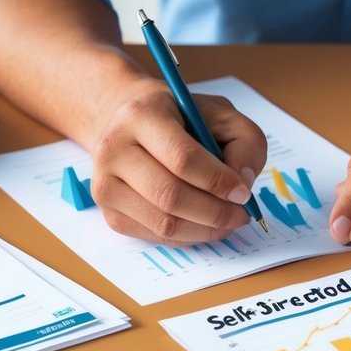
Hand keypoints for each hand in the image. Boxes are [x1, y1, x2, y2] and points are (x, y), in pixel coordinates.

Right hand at [90, 74, 266, 243]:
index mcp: (141, 115)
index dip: (218, 181)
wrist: (130, 126)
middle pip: (170, 195)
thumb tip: (242, 183)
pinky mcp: (108, 212)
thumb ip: (245, 142)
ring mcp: (105, 183)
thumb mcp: (221, 114)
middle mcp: (114, 148)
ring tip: (227, 221)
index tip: (243, 192)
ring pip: (163, 223)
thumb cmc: (180, 120)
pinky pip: (155, 236)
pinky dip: (188, 237)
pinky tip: (203, 224)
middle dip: (215, 212)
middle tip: (241, 214)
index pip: (182, 158)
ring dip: (205, 229)